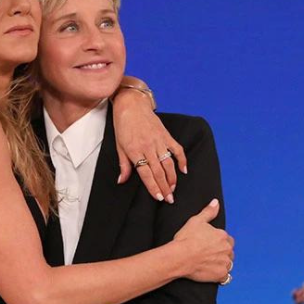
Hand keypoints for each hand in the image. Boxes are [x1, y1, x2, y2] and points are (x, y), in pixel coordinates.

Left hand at [112, 81, 186, 203]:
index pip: (146, 174)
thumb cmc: (123, 125)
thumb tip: (121, 181)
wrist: (132, 104)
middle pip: (159, 172)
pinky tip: (184, 170)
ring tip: (174, 189)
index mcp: (135, 151)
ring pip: (169, 164)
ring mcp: (159, 141)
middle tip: (170, 199)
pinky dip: (182, 160)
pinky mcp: (166, 135)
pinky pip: (177, 150)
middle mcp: (149, 147)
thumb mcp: (119, 146)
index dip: (153, 187)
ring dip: (173, 178)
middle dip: (165, 187)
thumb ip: (123, 165)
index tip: (158, 197)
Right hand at [171, 199, 234, 282]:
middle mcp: (226, 249)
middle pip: (229, 251)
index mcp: (222, 236)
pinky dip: (220, 275)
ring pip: (228, 263)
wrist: (179, 257)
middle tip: (209, 254)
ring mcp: (224, 263)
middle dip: (222, 253)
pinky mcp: (220, 274)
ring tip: (209, 264)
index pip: (227, 239)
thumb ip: (208, 212)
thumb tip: (216, 202)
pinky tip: (211, 273)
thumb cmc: (186, 239)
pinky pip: (225, 276)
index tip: (210, 245)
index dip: (219, 242)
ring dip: (222, 263)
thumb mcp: (196, 221)